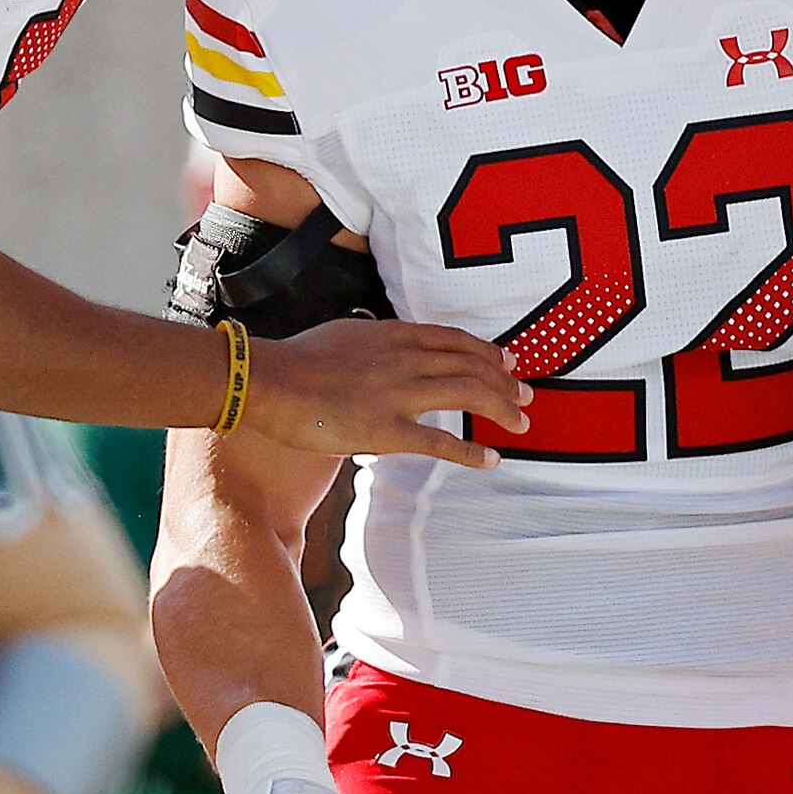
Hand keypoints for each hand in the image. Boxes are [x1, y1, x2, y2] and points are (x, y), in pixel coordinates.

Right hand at [243, 318, 523, 462]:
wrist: (267, 380)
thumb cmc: (296, 359)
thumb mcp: (345, 333)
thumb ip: (375, 339)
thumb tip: (387, 341)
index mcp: (394, 334)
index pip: (455, 340)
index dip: (487, 352)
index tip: (507, 362)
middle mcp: (405, 359)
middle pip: (472, 366)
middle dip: (506, 383)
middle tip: (526, 397)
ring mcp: (398, 394)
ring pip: (468, 395)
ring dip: (502, 410)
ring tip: (521, 424)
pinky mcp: (387, 430)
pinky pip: (442, 442)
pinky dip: (473, 452)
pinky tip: (492, 460)